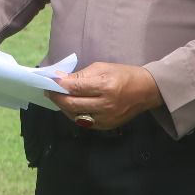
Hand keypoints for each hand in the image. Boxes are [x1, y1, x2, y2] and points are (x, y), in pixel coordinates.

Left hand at [47, 62, 162, 130]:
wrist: (146, 90)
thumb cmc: (123, 75)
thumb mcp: (102, 68)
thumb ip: (80, 75)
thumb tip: (60, 78)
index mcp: (106, 86)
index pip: (76, 88)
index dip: (59, 85)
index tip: (49, 81)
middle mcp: (106, 105)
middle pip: (73, 104)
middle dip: (57, 97)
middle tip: (49, 90)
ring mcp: (107, 118)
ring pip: (76, 116)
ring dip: (63, 107)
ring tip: (58, 98)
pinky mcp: (107, 126)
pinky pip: (84, 123)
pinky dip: (74, 114)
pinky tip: (70, 106)